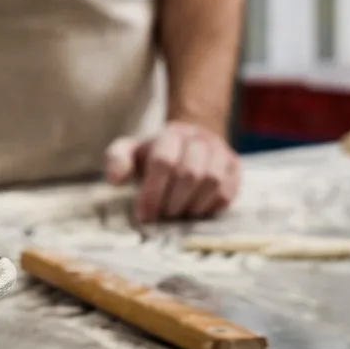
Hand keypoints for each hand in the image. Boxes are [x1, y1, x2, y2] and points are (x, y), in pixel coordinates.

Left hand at [104, 122, 240, 222]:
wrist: (188, 143)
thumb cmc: (154, 154)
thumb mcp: (130, 152)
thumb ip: (117, 160)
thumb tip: (115, 179)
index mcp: (171, 133)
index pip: (163, 161)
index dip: (152, 192)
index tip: (144, 215)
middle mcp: (199, 138)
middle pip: (190, 173)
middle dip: (173, 201)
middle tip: (163, 214)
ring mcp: (220, 151)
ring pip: (212, 181)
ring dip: (192, 205)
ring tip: (178, 212)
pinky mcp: (234, 167)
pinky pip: (227, 192)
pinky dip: (209, 207)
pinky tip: (195, 210)